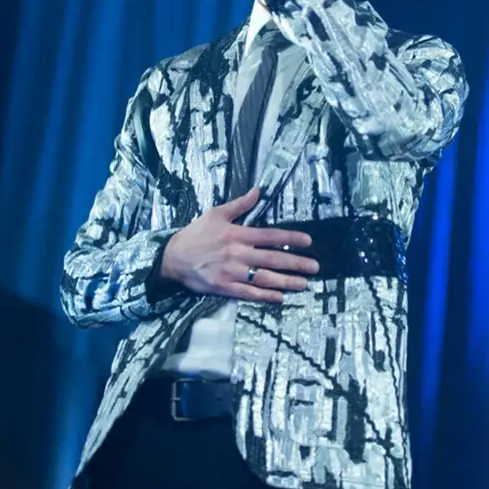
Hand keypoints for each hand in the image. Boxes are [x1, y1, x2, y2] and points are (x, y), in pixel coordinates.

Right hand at [160, 187, 318, 302]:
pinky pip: (249, 294)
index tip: (307, 241)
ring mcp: (232, 273)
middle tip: (315, 267)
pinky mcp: (225, 288)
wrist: (173, 258)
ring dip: (286, 282)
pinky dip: (265, 296)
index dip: (290, 239)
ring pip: (264, 278)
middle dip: (296, 264)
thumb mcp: (216, 214)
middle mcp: (237, 254)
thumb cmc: (196, 234)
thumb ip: (240, 205)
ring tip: (304, 284)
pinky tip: (280, 297)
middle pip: (272, 259)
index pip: (270, 236)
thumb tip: (258, 191)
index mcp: (237, 235)